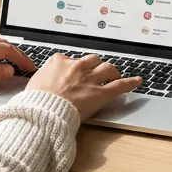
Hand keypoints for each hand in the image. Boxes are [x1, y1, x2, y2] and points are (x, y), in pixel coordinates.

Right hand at [25, 53, 141, 120]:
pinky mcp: (100, 93)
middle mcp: (77, 67)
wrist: (43, 111)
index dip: (74, 67)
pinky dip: (130, 82)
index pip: (70, 59)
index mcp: (59, 62)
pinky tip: (138, 81)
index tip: (74, 72)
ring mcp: (90, 79)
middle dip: (95, 65)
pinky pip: (120, 85)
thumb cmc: (36, 101)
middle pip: (92, 60)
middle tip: (97, 72)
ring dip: (111, 71)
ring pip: (107, 68)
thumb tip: (43, 81)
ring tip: (114, 74)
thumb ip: (43, 78)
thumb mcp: (34, 83)